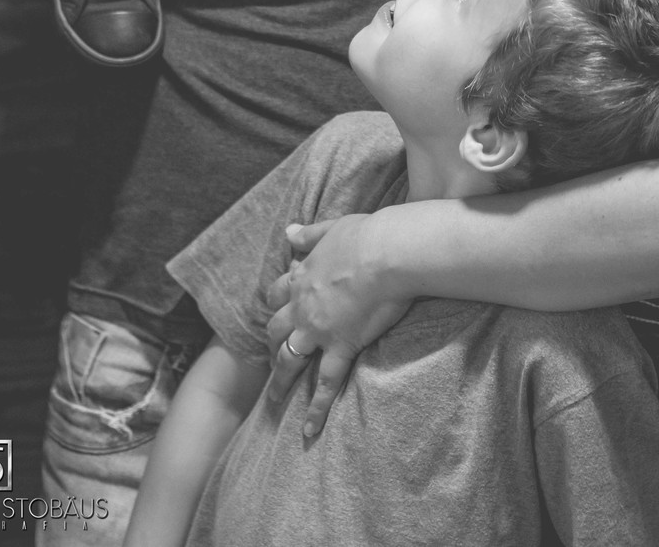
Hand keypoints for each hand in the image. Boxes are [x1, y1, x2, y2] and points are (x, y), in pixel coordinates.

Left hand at [263, 214, 410, 437]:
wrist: (387, 253)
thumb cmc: (366, 236)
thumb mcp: (332, 228)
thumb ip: (309, 234)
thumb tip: (288, 231)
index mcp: (303, 276)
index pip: (279, 294)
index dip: (277, 304)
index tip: (277, 312)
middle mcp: (303, 306)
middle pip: (276, 330)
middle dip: (271, 345)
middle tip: (271, 359)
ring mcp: (318, 330)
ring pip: (289, 359)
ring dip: (280, 381)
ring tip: (275, 400)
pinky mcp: (340, 347)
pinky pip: (325, 384)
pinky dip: (316, 409)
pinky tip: (309, 430)